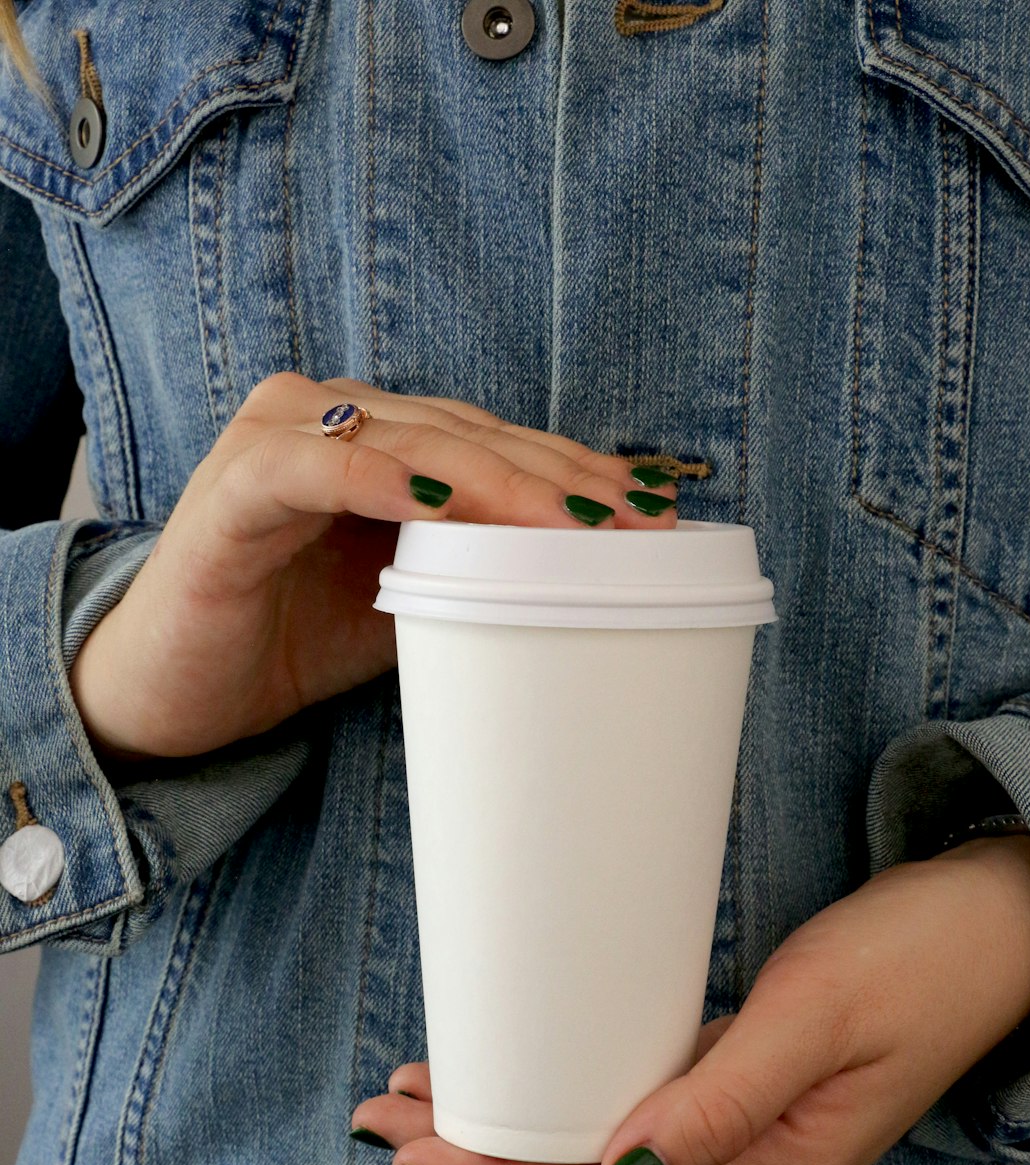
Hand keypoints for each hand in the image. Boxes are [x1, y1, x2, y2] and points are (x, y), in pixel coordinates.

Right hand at [68, 372, 675, 761]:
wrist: (182, 692)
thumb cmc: (294, 640)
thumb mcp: (408, 606)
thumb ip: (476, 576)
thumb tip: (585, 590)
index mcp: (381, 438)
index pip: (496, 441)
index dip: (576, 471)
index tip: (656, 507)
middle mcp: (335, 416)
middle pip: (469, 433)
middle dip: (561, 478)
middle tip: (637, 520)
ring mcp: (281, 437)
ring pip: (411, 439)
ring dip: (498, 479)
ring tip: (572, 522)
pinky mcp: (236, 484)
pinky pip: (318, 467)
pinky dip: (380, 480)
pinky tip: (442, 506)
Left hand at [349, 834, 1029, 1164]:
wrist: (1011, 920)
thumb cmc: (928, 955)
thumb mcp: (822, 1014)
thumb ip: (723, 1097)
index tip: (416, 1153)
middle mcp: (753, 1159)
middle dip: (484, 1153)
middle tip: (385, 1120)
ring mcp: (753, 1120)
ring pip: (607, 1138)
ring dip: (518, 1119)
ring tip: (428, 1095)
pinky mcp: (752, 1073)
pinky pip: (642, 1096)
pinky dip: (574, 1084)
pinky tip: (534, 1062)